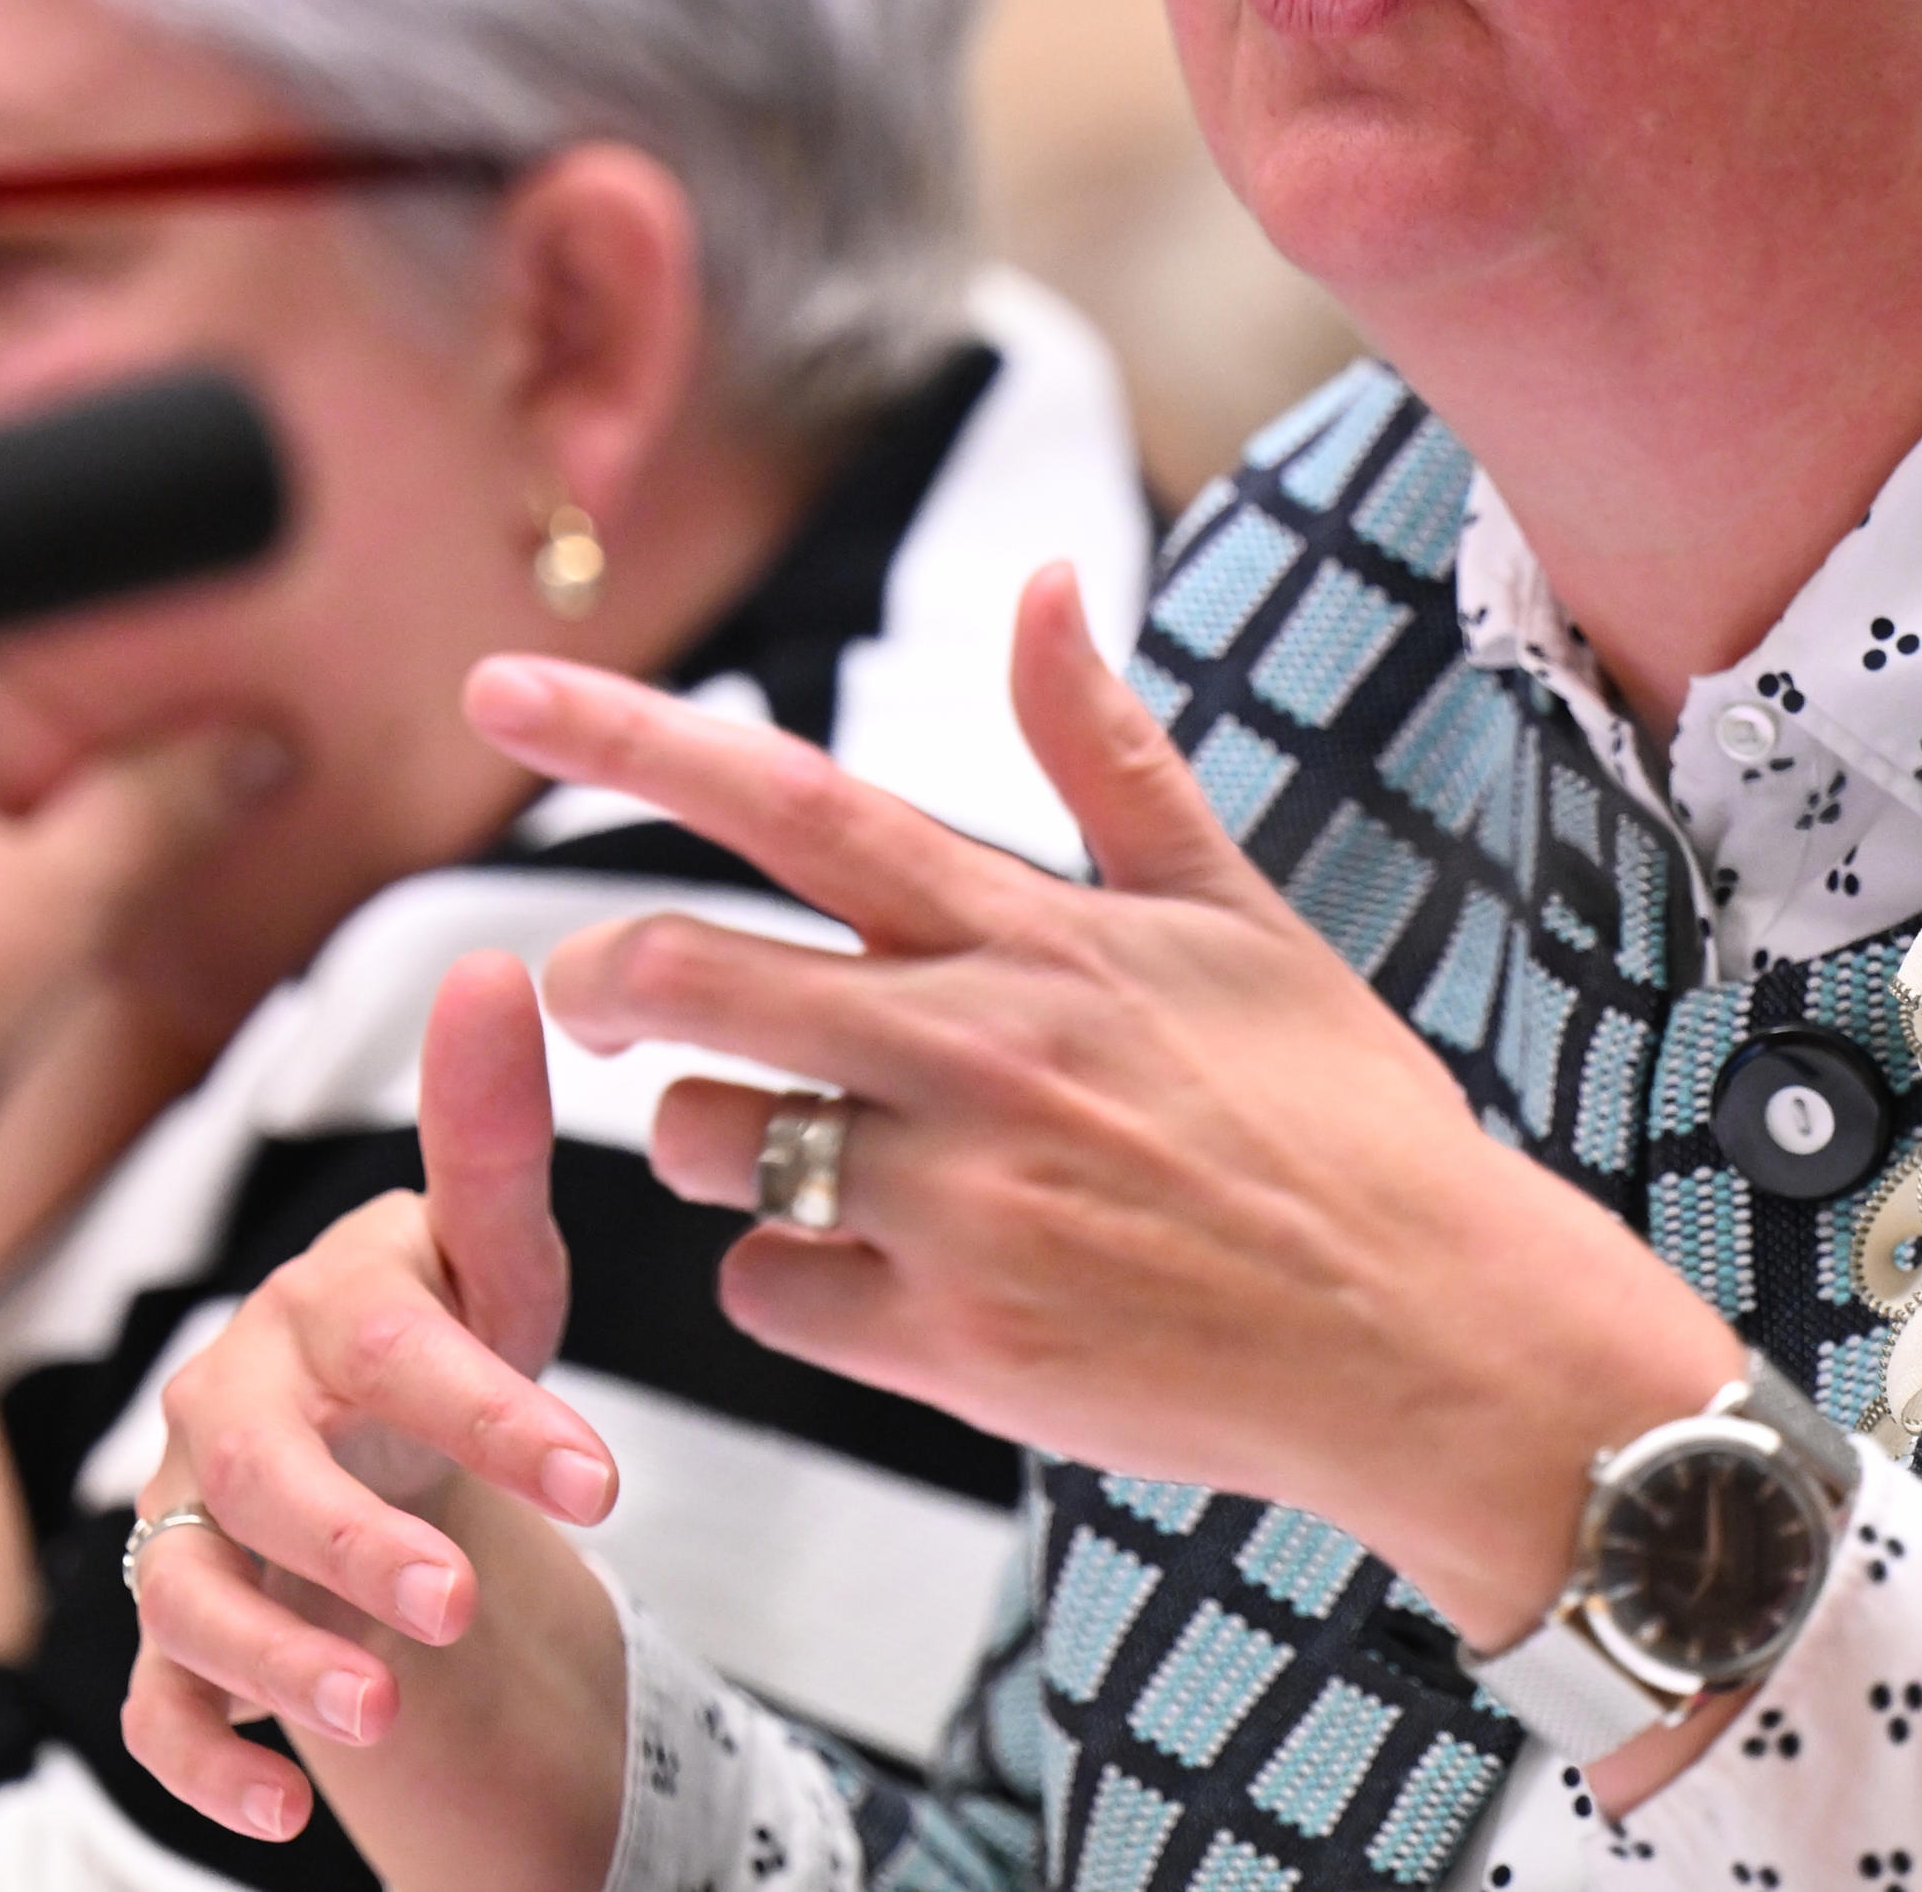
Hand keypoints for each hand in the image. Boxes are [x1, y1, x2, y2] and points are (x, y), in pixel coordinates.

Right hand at [124, 954, 627, 1863]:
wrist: (374, 1449)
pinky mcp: (171, 1634)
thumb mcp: (493, 1258)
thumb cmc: (438, 1346)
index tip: (601, 1479)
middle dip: (354, 1543)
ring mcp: (188, 1521)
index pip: (393, 1348)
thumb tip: (495, 963)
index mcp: (321, 1308)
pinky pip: (155, 1709)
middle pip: (266, 1474)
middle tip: (450, 1606)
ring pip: (191, 1593)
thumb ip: (493, 1138)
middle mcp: (233, 1406)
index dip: (490, 1412)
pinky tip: (289, 1810)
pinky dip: (212, 1764)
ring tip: (383, 1712)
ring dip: (281, 1657)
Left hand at [503, 567, 1739, 1647]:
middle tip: (598, 988)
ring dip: (721, 1142)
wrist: (1425, 1333)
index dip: (629, 735)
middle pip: (691, 978)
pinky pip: (768, 1293)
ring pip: (711, 1147)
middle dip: (608, 976)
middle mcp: (974, 1052)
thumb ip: (1107, 752)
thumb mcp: (1234, 912)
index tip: (496, 685)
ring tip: (822, 1150)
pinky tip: (891, 1276)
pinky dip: (797, 1280)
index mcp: (1032, 933)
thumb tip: (1044, 578)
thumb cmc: (1337, 1114)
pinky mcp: (947, 1342)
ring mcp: (952, 1203)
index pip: (794, 800)